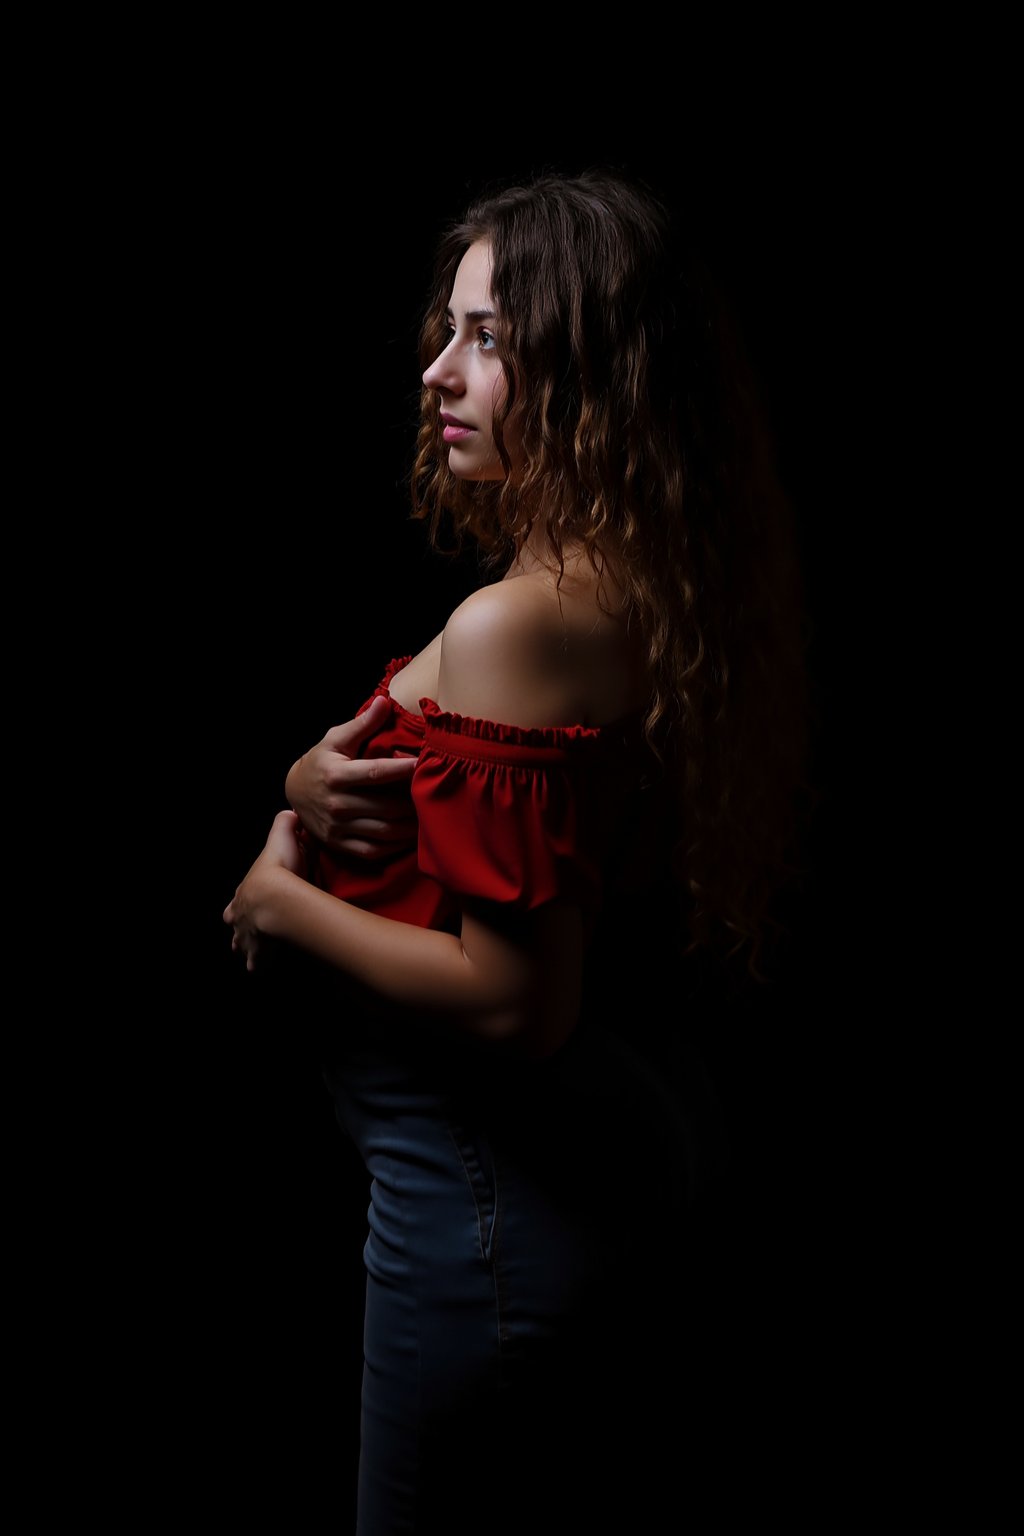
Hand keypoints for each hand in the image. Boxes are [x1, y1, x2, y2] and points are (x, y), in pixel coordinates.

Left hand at [223, 809, 305, 970]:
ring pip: (241, 944)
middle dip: (238, 928)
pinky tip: (260, 969)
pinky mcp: (257, 949)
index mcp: (244, 890)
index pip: (239, 896)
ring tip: (250, 959)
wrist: (274, 895)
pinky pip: (256, 961)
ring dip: (246, 949)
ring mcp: (246, 933)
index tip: (244, 906)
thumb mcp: (281, 837)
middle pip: (235, 922)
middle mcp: (240, 914)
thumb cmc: (278, 868)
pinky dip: (258, 964)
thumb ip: (286, 823)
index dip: (241, 901)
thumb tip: (292, 812)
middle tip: (243, 935)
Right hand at [286, 694, 416, 857]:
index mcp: (336, 775)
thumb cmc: (320, 761)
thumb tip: (385, 701)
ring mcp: (337, 828)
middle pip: (386, 806)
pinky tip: (409, 835)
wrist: (294, 791)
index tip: (424, 764)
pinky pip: (374, 850)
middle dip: (412, 802)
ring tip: (428, 816)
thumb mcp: (335, 738)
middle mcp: (336, 803)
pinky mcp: (339, 844)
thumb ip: (362, 723)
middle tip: (433, 795)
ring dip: (410, 826)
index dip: (403, 770)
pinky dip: (395, 846)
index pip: (376, 773)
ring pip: (384, 831)